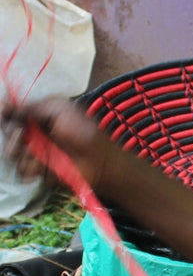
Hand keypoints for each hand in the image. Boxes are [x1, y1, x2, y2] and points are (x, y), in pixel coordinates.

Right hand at [1, 97, 115, 190]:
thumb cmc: (85, 132)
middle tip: (21, 134)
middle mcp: (35, 133)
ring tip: (33, 152)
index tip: (5, 113)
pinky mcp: (40, 170)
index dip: (5, 112)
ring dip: (20, 151)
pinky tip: (42, 165)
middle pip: (8, 133)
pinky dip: (31, 167)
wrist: (100, 161)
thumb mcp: (61, 110)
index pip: (13, 112)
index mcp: (41, 116)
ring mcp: (36, 152)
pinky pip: (23, 169)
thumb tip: (6, 105)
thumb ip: (35, 107)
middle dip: (12, 134)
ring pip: (12, 153)